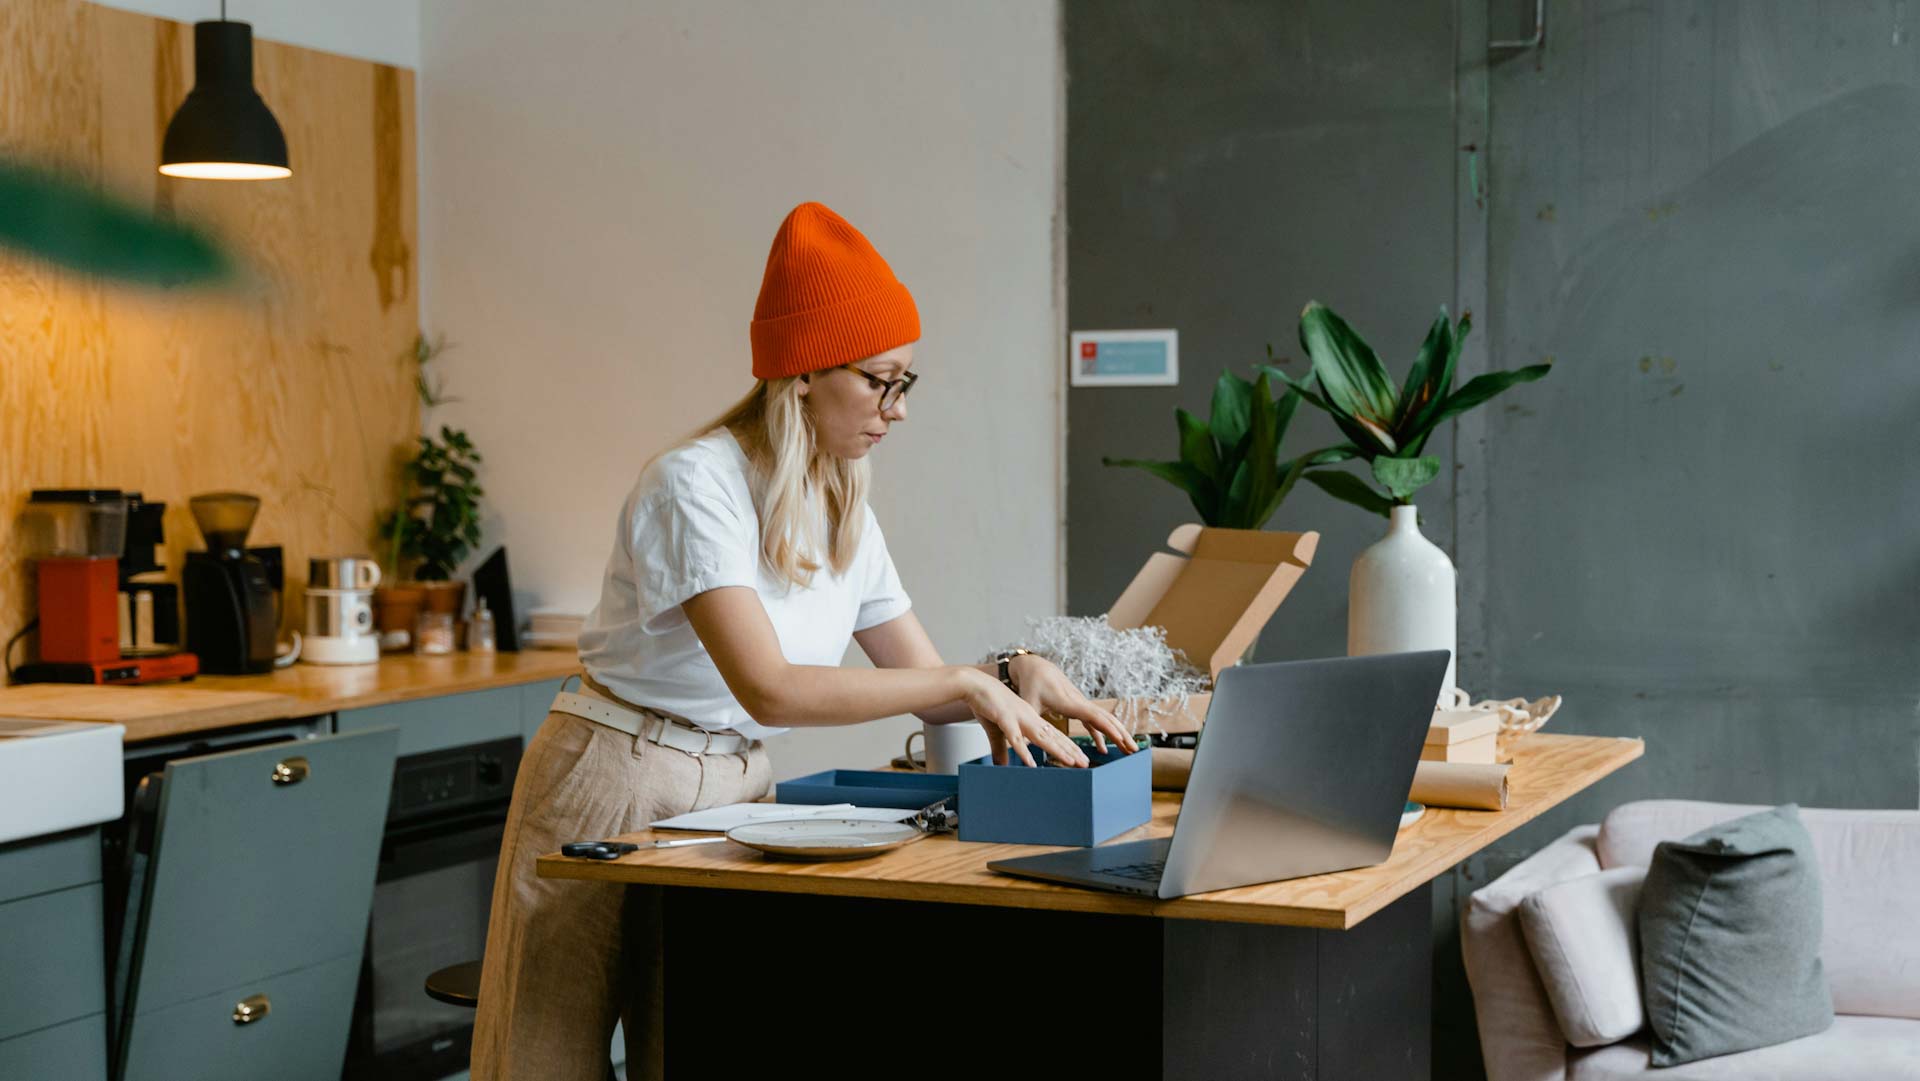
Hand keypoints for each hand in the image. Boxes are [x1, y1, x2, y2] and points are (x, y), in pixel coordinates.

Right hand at [956, 669, 1089, 767]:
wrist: (974, 685)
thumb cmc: (987, 704)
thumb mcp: (997, 730)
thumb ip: (1000, 749)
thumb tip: (1002, 766)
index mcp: (1030, 718)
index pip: (1053, 734)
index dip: (1067, 746)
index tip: (1080, 757)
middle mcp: (1029, 718)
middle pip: (1052, 737)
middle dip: (1069, 750)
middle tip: (1084, 763)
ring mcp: (1018, 717)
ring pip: (1041, 737)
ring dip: (1056, 750)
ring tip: (1070, 762)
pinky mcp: (1004, 718)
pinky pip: (1015, 737)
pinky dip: (1023, 750)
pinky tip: (1031, 763)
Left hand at [1006, 654, 1137, 756]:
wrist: (1034, 666)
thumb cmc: (1029, 684)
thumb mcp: (1027, 702)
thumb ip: (1028, 721)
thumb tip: (1023, 741)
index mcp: (1068, 701)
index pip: (1093, 716)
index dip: (1108, 728)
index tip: (1121, 739)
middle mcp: (1079, 702)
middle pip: (1106, 718)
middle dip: (1121, 734)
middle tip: (1135, 750)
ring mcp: (1081, 703)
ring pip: (1104, 719)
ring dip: (1117, 734)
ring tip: (1129, 750)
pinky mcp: (1078, 706)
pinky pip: (1094, 721)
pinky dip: (1101, 734)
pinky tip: (1104, 749)